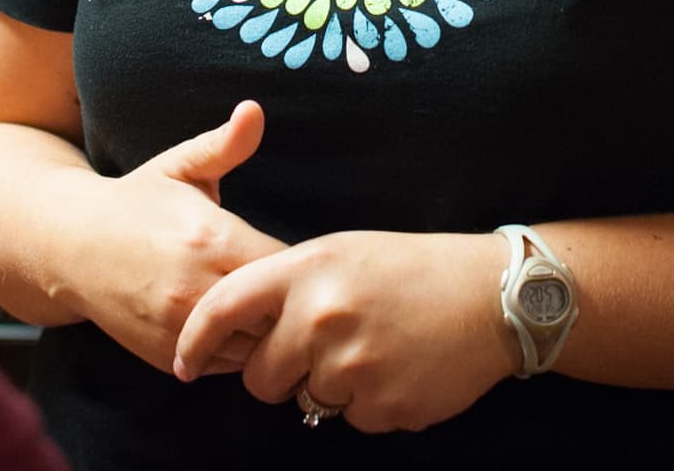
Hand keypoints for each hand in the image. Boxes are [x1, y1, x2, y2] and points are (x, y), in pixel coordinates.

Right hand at [69, 100, 287, 375]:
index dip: (299, 263)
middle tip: (288, 285)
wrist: (70, 248)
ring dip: (264, 329)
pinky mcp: (168, 357)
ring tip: (262, 305)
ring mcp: (180, 328)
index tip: (299, 255)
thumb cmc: (135, 201)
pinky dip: (235, 349)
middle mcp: (196, 289)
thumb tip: (255, 109)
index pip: (286, 265)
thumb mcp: (179, 167)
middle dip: (286, 300)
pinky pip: (224, 365)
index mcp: (211, 238)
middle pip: (275, 311)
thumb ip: (225, 145)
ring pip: (254, 347)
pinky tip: (233, 323)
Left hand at [174, 230, 516, 433]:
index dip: (195, 341)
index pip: (223, 308)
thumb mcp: (341, 253)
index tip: (182, 363)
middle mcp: (321, 318)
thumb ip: (288, 286)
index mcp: (306, 270)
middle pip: (260, 377)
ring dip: (330, 386)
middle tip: (320, 349)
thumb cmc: (410, 269)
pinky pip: (352, 419)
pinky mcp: (382, 406)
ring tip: (374, 348)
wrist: (491, 296)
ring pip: (307, 402)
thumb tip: (242, 330)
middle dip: (278, 374)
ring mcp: (352, 366)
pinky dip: (368, 402)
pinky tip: (399, 367)